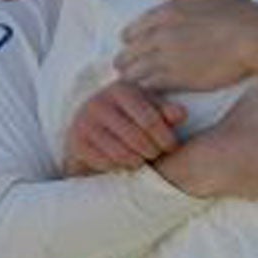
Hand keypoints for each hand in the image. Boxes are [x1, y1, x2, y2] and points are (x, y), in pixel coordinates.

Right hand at [65, 80, 186, 174]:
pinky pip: (105, 162)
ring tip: (142, 160)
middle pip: (137, 138)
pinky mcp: (76, 142)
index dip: (165, 137)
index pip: (150, 119)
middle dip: (152, 151)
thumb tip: (181, 115)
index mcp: (120, 90)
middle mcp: (99, 103)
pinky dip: (118, 167)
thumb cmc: (127, 115)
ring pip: (121, 153)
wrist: (87, 125)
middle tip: (156, 154)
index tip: (171, 146)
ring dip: (137, 161)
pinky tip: (123, 163)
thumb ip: (166, 110)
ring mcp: (84, 123)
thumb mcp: (147, 108)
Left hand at [117, 0, 257, 90]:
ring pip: (133, 72)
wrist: (251, 37)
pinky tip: (149, 92)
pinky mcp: (176, 77)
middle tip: (126, 69)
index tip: (130, 46)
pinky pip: (147, 86)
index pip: (132, 29)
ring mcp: (166, 57)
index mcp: (166, 12)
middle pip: (127, 53)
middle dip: (125, 61)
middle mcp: (160, 34)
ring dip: (132, 78)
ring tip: (133, 83)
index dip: (130, 40)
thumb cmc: (237, 12)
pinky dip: (145, 90)